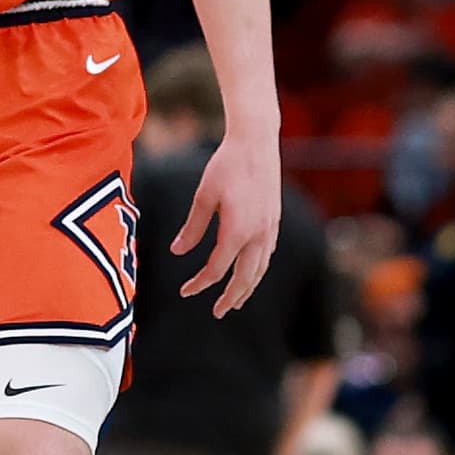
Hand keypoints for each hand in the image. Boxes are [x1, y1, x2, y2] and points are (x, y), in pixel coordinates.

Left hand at [173, 131, 282, 312]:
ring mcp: (271, 228)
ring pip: (260, 269)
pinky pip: (267, 254)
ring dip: (247, 288)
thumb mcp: (203, 196)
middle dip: (230, 298)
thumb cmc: (226, 165)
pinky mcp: (275, 220)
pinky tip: (250, 272)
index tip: (185, 292)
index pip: (217, 269)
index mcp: (238, 230)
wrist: (257, 142)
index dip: (200, 283)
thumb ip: (192, 227)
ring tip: (237, 302)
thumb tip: (178, 252)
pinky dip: (258, 269)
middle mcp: (258, 234)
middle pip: (244, 278)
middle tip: (217, 312)